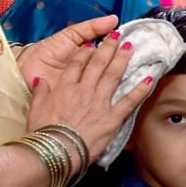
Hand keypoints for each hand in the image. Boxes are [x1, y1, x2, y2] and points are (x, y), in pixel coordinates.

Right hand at [23, 19, 152, 165]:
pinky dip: (140, 89)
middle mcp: (84, 90)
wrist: (55, 151)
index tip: (93, 43)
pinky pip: (129, 101)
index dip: (86, 52)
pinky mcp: (112, 117)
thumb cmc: (43, 133)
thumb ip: (40, 92)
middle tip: (117, 35)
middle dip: (108, 47)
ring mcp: (100, 102)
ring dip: (123, 59)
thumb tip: (40, 80)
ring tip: (131, 47)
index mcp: (65, 88)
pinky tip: (149, 78)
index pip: (77, 64)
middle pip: (98, 64)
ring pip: (114, 75)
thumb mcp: (35, 109)